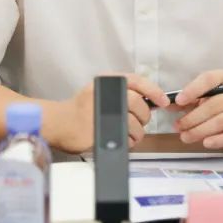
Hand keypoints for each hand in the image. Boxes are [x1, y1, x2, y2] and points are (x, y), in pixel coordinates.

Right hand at [52, 74, 169, 152]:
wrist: (59, 123)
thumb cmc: (81, 109)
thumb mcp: (99, 91)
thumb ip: (122, 92)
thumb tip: (151, 100)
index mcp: (107, 82)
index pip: (137, 81)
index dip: (154, 91)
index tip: (163, 101)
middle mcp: (105, 93)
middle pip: (139, 104)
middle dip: (144, 116)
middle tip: (140, 122)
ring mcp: (103, 112)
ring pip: (135, 124)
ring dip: (137, 133)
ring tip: (129, 134)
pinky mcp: (102, 130)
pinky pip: (126, 138)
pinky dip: (128, 142)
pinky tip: (119, 139)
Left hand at [174, 70, 222, 149]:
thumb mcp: (208, 97)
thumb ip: (188, 100)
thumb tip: (168, 105)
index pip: (209, 79)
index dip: (193, 89)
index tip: (179, 101)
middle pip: (214, 104)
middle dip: (193, 117)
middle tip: (178, 126)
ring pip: (221, 121)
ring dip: (200, 130)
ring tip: (186, 136)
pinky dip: (217, 140)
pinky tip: (205, 143)